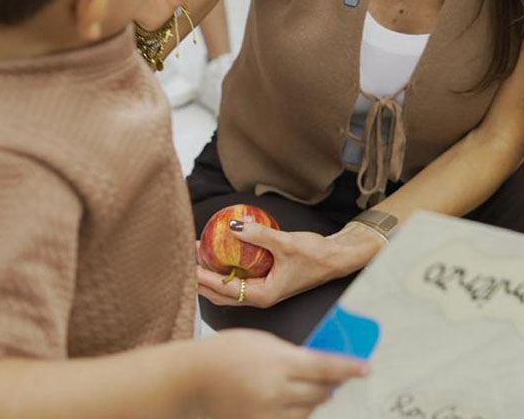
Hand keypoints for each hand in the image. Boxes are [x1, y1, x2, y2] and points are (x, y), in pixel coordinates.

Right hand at [193, 330, 367, 418]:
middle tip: (337, 378)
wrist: (192, 379)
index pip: (326, 366)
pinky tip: (292, 402)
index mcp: (279, 362)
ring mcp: (268, 413)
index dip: (349, 368)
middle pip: (321, 391)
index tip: (366, 368)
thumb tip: (317, 361)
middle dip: (332, 384)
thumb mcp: (262, 341)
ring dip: (315, 399)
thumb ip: (291, 352)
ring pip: (308, 409)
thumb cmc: (224, 353)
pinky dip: (297, 412)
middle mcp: (277, 390)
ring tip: (312, 388)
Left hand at [197, 222, 383, 308]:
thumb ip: (258, 235)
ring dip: (212, 275)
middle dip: (202, 280)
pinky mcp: (266, 283)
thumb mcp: (285, 243)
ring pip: (229, 289)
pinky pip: (239, 279)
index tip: (188, 264)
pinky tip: (219, 254)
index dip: (203, 277)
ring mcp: (263, 291)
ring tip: (199, 255)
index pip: (225, 289)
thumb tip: (232, 226)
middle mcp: (260, 298)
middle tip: (187, 259)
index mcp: (263, 296)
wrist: (336, 258)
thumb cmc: (315, 255)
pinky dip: (226, 270)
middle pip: (222, 294)